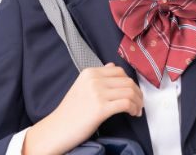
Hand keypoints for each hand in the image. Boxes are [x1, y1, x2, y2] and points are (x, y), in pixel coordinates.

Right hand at [22, 63, 143, 154]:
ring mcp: (97, 93)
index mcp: (90, 73)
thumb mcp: (81, 86)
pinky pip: (126, 103)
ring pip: (130, 92)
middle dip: (137, 93)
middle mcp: (94, 80)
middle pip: (127, 81)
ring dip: (137, 102)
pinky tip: (132, 113)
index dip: (130, 82)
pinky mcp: (101, 108)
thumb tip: (112, 66)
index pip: (119, 72)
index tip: (133, 93)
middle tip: (138, 103)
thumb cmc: (70, 111)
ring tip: (136, 110)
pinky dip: (134, 108)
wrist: (57, 128)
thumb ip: (98, 76)